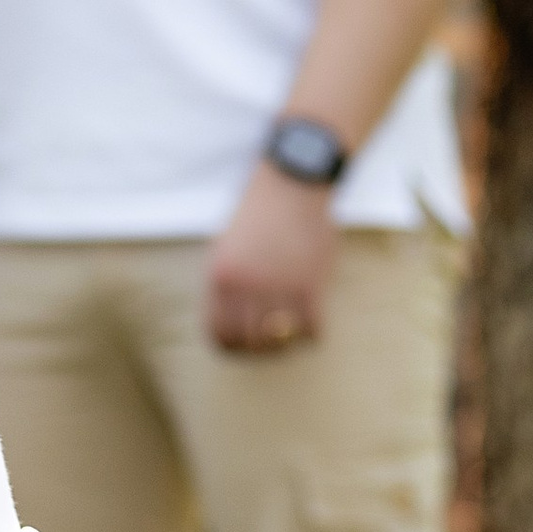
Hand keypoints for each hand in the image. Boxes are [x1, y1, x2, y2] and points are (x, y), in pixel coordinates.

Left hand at [206, 163, 338, 354]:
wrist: (293, 183)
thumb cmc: (257, 215)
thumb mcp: (224, 248)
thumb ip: (223, 287)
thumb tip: (227, 329)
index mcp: (221, 277)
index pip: (219, 336)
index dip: (232, 347)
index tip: (245, 345)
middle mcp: (247, 286)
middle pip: (250, 343)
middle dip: (261, 348)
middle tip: (273, 339)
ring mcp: (279, 286)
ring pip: (281, 340)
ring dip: (288, 340)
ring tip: (292, 329)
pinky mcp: (311, 284)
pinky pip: (312, 329)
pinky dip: (313, 331)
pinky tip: (312, 318)